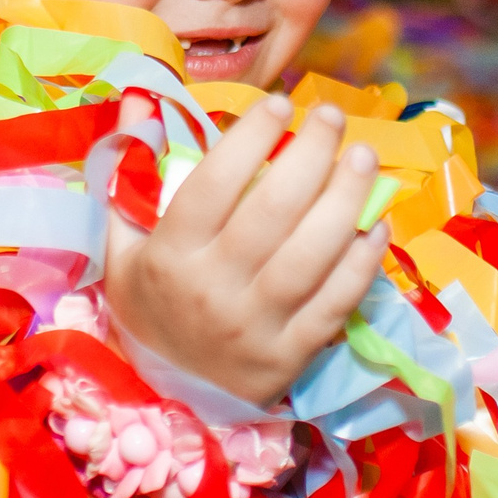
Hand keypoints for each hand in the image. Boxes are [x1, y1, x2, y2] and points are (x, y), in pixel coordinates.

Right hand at [104, 97, 391, 406]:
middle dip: (310, 154)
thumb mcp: (120, 247)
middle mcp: (212, 291)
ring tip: (364, 156)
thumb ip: (129, 177)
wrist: (164, 397)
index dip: (251, 138)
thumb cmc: (149, 306)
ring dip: (346, 198)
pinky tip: (376, 223)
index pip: (214, 185)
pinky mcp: (289, 357)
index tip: (279, 104)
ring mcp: (254, 327)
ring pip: (311, 255)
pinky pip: (335, 303)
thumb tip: (137, 101)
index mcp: (169, 257)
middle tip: (331, 117)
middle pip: (272, 212)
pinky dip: (362, 262)